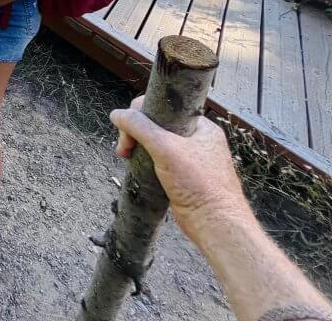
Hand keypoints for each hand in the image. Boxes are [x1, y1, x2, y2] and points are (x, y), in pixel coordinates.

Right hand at [110, 96, 249, 240]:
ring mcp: (189, 158)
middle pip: (156, 124)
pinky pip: (157, 160)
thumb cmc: (200, 185)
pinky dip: (144, 161)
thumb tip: (117, 114)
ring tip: (126, 157)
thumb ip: (140, 127)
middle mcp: (196, 140)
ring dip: (137, 147)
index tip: (130, 129)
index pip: (165, 107)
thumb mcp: (166, 148)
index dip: (142, 113)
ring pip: (154, 143)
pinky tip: (136, 167)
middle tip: (125, 147)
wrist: (214, 224)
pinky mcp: (181, 176)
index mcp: (201, 127)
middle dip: (136, 133)